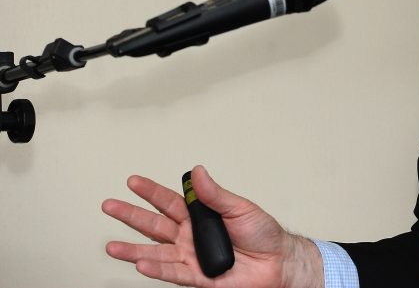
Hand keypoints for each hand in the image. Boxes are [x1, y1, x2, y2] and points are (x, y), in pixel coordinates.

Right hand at [102, 165, 322, 287]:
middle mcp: (190, 236)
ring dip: (134, 250)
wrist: (277, 262)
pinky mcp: (198, 277)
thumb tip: (198, 172)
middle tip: (109, 206)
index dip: (151, 192)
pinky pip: (173, 273)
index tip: (133, 181)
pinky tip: (140, 264)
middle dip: (131, 216)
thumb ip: (215, 194)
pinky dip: (156, 269)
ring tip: (112, 246)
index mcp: (200, 215)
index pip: (170, 201)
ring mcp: (191, 257)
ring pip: (156, 253)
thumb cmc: (262, 233)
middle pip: (155, 225)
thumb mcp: (240, 208)